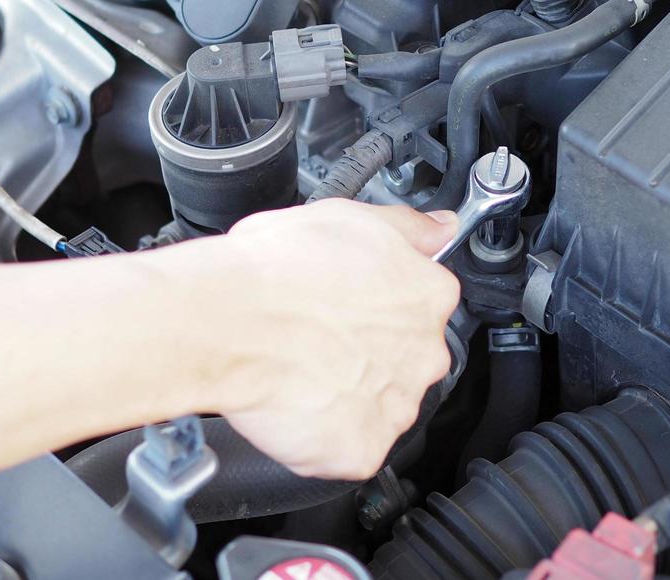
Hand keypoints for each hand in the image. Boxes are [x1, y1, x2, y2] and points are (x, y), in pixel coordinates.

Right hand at [202, 201, 460, 479]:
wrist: (229, 321)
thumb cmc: (277, 270)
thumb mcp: (349, 217)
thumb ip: (408, 228)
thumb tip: (440, 228)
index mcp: (428, 295)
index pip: (425, 306)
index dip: (382, 307)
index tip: (352, 306)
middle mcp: (425, 353)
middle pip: (409, 360)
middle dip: (371, 354)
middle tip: (321, 339)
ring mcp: (396, 406)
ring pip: (380, 406)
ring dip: (349, 395)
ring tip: (302, 371)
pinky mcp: (363, 450)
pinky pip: (350, 449)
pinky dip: (325, 437)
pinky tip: (297, 404)